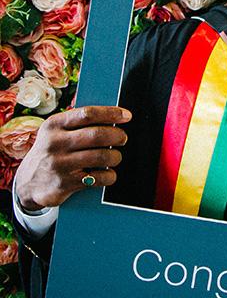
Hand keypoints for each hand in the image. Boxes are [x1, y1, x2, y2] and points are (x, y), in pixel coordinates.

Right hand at [14, 106, 131, 211]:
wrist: (28, 182)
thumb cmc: (51, 152)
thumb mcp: (55, 133)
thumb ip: (77, 123)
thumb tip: (113, 116)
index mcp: (54, 125)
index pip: (87, 114)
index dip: (111, 113)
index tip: (127, 115)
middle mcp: (55, 143)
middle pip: (97, 135)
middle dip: (117, 135)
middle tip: (123, 138)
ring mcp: (59, 164)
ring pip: (101, 156)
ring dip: (115, 156)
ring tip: (115, 157)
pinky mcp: (65, 183)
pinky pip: (99, 178)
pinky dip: (109, 175)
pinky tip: (108, 173)